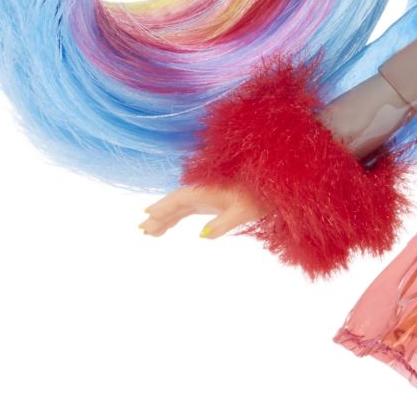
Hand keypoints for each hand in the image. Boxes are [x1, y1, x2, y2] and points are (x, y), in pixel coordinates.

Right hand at [140, 184, 265, 239]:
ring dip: (165, 218)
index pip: (177, 200)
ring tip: (150, 233)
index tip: (145, 216)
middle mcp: (201, 190)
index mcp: (205, 190)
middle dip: (158, 217)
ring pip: (179, 206)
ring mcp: (205, 193)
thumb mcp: (244, 211)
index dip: (161, 208)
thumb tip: (202, 236)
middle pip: (174, 204)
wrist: (274, 180)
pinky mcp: (212, 198)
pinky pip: (187, 207)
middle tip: (142, 230)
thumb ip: (223, 223)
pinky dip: (176, 215)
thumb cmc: (261, 195)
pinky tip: (170, 224)